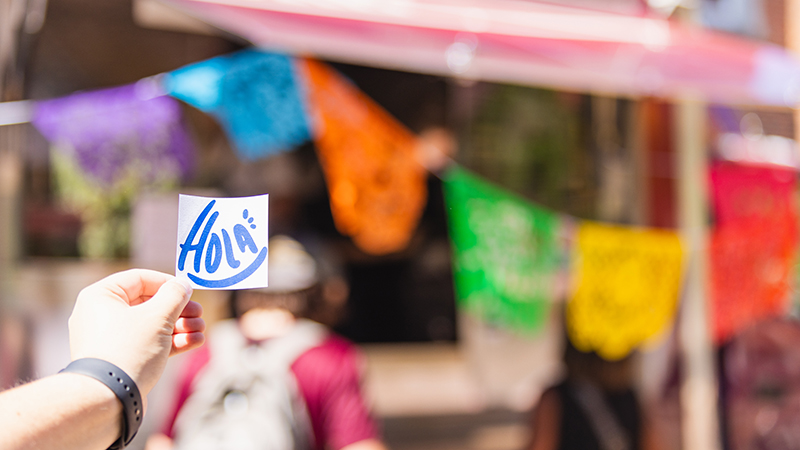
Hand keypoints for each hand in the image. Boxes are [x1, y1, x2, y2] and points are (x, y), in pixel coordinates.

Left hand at [68, 269, 204, 395]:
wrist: (108, 399)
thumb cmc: (129, 350)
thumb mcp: (158, 317)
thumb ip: (174, 295)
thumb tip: (182, 285)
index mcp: (101, 296)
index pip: (139, 279)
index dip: (167, 283)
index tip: (188, 291)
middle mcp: (101, 314)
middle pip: (148, 303)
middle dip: (179, 309)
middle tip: (199, 313)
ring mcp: (110, 338)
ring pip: (150, 325)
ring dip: (179, 326)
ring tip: (200, 329)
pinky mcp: (120, 358)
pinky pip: (147, 343)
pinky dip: (170, 342)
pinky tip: (194, 341)